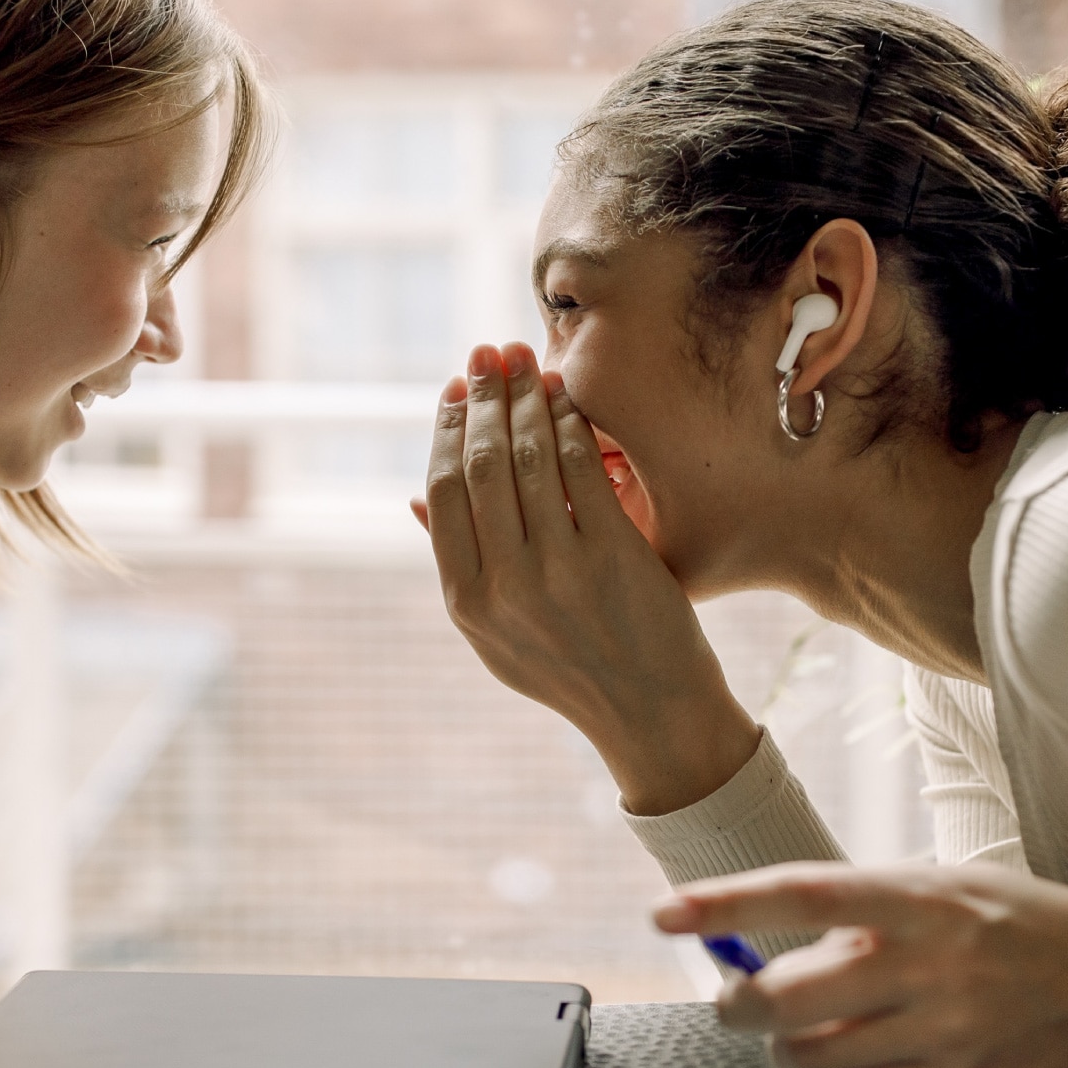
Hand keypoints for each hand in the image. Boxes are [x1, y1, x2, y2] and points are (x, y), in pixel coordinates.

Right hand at [416, 342, 758, 813]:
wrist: (652, 712)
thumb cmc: (572, 666)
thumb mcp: (497, 635)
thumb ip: (461, 567)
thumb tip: (415, 499)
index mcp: (467, 602)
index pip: (443, 492)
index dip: (445, 432)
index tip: (453, 391)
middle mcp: (504, 586)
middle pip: (479, 465)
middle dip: (482, 398)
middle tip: (487, 355)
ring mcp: (558, 571)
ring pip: (528, 457)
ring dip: (525, 398)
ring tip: (527, 363)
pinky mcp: (611, 556)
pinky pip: (581, 468)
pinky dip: (571, 424)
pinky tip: (569, 399)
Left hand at [656, 862, 1067, 1067]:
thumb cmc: (1030, 923)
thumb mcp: (949, 884)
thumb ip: (868, 905)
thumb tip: (773, 933)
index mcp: (922, 898)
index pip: (801, 893)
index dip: (725, 904)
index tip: (666, 913)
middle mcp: (928, 963)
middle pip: (787, 997)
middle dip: (736, 1003)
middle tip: (730, 996)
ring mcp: (942, 1029)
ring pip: (811, 1054)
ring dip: (781, 1046)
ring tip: (794, 1028)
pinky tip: (834, 1059)